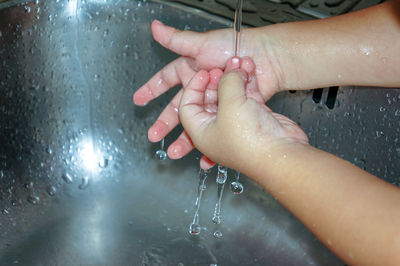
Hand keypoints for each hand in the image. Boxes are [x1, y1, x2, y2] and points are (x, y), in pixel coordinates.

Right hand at [133, 20, 282, 159]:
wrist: (267, 58)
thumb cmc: (235, 46)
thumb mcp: (202, 44)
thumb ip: (177, 40)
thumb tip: (156, 27)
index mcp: (190, 70)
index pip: (166, 81)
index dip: (151, 90)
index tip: (139, 100)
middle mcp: (201, 86)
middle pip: (179, 107)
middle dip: (166, 122)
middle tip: (155, 135)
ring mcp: (215, 100)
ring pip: (197, 121)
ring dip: (186, 137)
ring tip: (178, 151)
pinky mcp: (230, 110)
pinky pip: (218, 127)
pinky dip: (212, 140)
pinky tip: (205, 154)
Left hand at [179, 57, 307, 171]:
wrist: (281, 153)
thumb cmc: (249, 141)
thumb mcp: (229, 104)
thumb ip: (227, 82)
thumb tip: (230, 72)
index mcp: (201, 132)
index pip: (187, 106)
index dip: (193, 87)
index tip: (204, 73)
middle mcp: (217, 128)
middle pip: (210, 98)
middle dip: (217, 79)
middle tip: (223, 67)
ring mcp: (237, 123)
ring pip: (231, 94)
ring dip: (234, 77)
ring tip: (240, 61)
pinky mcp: (255, 117)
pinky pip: (247, 95)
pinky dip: (248, 82)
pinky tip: (250, 68)